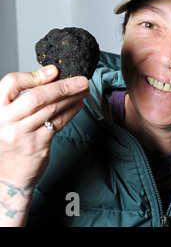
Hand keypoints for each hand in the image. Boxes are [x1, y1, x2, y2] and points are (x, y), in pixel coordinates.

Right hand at [0, 65, 88, 187]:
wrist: (6, 178)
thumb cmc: (10, 143)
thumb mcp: (7, 119)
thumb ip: (22, 102)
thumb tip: (52, 78)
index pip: (10, 84)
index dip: (33, 75)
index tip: (54, 70)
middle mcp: (6, 121)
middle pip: (37, 97)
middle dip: (63, 86)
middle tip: (81, 80)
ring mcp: (22, 134)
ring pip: (51, 109)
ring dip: (72, 97)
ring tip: (84, 89)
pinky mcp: (37, 146)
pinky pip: (58, 123)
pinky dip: (71, 111)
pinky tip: (79, 104)